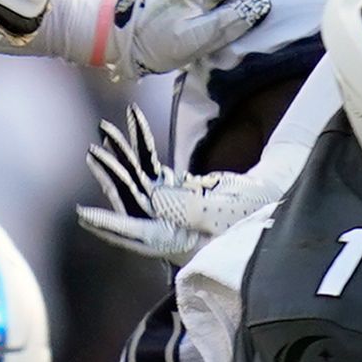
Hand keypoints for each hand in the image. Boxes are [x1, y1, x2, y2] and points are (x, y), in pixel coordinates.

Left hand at [77, 105, 280, 263]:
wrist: (277, 199)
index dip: (110, 225)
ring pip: (137, 179)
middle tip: (94, 152)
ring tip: (105, 130)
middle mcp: (168, 225)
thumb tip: (152, 197)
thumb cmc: (255, 213)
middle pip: (131, 201)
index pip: (138, 233)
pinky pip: (152, 165)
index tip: (83, 215)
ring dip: (122, 154)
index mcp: (179, 240)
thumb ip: (186, 207)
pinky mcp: (176, 189)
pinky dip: (143, 144)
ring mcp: (170, 206)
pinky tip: (133, 121)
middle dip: (112, 176)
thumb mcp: (225, 211)